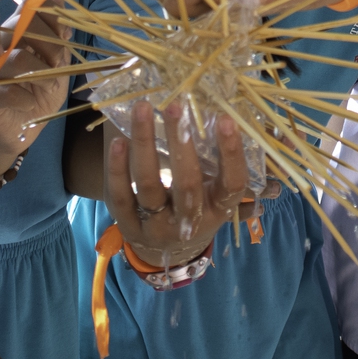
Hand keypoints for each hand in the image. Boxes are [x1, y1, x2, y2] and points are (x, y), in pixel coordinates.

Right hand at [0, 14, 71, 162]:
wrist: (18, 129)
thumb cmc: (38, 93)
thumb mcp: (57, 64)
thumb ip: (58, 38)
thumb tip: (58, 4)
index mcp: (14, 31)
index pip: (28, 5)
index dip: (50, 13)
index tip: (65, 34)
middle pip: (21, 26)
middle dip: (51, 44)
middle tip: (59, 64)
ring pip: (16, 59)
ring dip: (43, 73)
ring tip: (51, 85)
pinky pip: (7, 90)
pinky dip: (26, 98)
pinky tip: (30, 104)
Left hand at [105, 101, 249, 267]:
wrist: (170, 252)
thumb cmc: (200, 209)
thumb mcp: (218, 194)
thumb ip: (226, 163)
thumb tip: (239, 120)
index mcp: (219, 208)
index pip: (232, 184)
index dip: (231, 154)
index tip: (226, 119)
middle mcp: (190, 222)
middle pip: (186, 184)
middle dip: (181, 143)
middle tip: (175, 106)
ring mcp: (157, 227)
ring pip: (149, 185)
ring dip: (144, 143)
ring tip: (143, 109)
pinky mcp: (129, 225)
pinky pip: (121, 196)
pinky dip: (118, 168)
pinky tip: (119, 141)